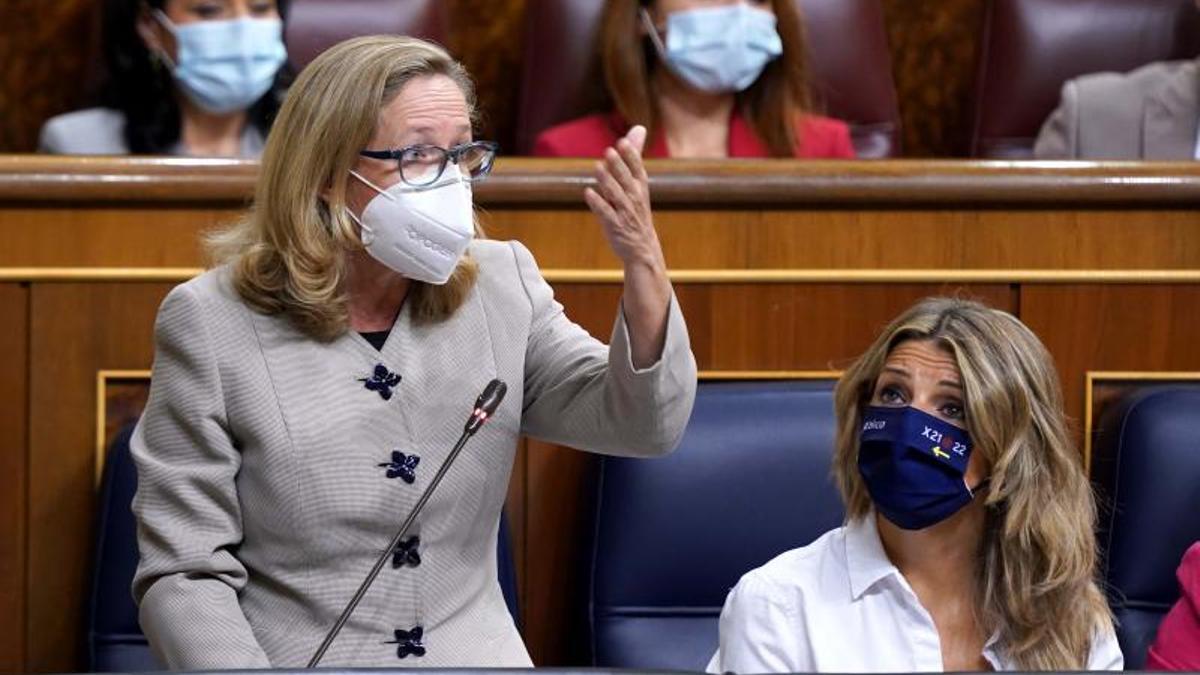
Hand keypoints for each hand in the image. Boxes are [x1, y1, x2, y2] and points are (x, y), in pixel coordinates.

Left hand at [584, 126, 664, 269]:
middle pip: (626, 180)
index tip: (623, 142)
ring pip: (616, 195)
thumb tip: (639, 128)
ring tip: (597, 167)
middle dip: (618, 166)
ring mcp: (625, 213)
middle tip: (609, 151)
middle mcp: (634, 199)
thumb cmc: (636, 209)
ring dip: (607, 181)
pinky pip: (605, 213)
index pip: (637, 169)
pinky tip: (588, 192)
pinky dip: (598, 203)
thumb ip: (634, 155)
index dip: (631, 156)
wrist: (642, 248)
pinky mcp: (615, 226)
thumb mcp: (638, 182)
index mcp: (640, 187)